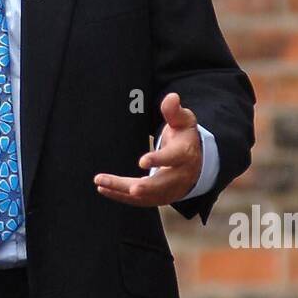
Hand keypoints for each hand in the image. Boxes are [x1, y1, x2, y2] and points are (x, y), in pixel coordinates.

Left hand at [93, 92, 202, 206]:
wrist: (196, 162)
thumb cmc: (185, 137)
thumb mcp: (184, 121)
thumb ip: (174, 111)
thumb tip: (171, 97)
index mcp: (185, 155)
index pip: (172, 158)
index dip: (158, 160)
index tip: (142, 161)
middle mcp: (178, 176)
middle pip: (160, 184)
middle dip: (144, 187)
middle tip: (129, 188)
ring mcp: (169, 190)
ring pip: (146, 195)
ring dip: (122, 191)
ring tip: (100, 184)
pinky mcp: (159, 198)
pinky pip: (139, 201)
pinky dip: (121, 196)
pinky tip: (103, 189)